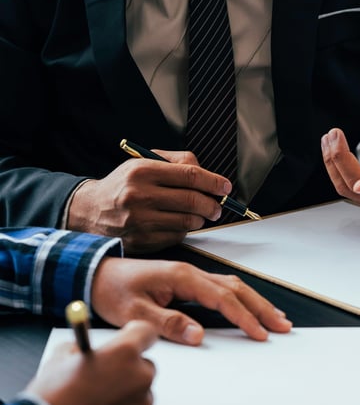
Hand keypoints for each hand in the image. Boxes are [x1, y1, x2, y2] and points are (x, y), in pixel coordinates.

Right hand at [25, 320, 156, 404]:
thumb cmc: (52, 396)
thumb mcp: (61, 359)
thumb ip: (79, 347)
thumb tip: (81, 348)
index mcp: (125, 351)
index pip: (146, 332)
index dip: (135, 334)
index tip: (126, 338)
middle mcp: (140, 374)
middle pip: (145, 363)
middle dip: (128, 367)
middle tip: (106, 375)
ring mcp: (143, 400)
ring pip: (141, 388)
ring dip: (126, 390)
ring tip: (98, 398)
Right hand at [67, 150, 231, 251]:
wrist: (89, 211)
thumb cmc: (123, 186)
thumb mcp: (143, 163)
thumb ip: (177, 162)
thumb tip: (208, 176)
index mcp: (142, 171)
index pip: (190, 175)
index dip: (214, 182)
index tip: (225, 187)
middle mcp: (139, 196)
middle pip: (193, 201)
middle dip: (213, 204)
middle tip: (217, 206)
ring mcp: (140, 221)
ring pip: (189, 221)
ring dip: (200, 219)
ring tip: (196, 214)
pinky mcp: (141, 241)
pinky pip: (177, 236)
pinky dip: (183, 230)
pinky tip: (174, 223)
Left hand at [91, 257, 291, 345]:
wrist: (97, 273)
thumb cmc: (113, 290)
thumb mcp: (135, 312)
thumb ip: (168, 323)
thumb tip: (197, 334)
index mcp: (182, 276)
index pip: (222, 298)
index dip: (244, 317)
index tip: (259, 333)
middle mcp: (192, 272)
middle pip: (237, 288)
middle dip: (262, 307)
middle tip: (282, 324)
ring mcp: (193, 275)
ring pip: (234, 286)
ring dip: (256, 302)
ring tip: (275, 317)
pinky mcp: (190, 281)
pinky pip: (224, 288)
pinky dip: (243, 298)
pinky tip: (250, 307)